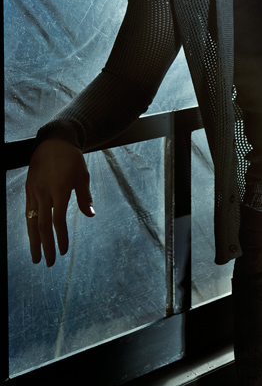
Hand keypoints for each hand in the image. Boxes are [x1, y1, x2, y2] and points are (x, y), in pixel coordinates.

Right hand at [25, 138, 93, 265]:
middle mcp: (44, 192)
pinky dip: (29, 227)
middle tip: (49, 263)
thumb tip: (91, 215)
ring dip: (34, 241)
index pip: (58, 220)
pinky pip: (27, 212)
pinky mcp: (28, 189)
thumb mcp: (83, 175)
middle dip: (46, 246)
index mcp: (60, 189)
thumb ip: (85, 196)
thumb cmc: (72, 159)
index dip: (61, 237)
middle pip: (42, 225)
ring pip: (31, 221)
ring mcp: (34, 191)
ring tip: (36, 258)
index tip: (64, 251)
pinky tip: (32, 237)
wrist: (53, 142)